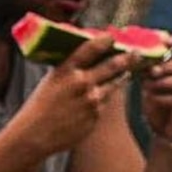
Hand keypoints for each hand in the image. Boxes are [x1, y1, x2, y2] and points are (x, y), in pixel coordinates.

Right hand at [14, 34, 132, 156]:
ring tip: (127, 71)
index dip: (106, 40)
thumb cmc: (39, 107)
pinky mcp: (96, 116)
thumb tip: (85, 58)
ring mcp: (92, 100)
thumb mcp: (51, 81)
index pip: (92, 48)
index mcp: (67, 71)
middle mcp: (82, 83)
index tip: (112, 36)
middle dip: (127, 58)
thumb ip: (69, 70)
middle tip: (136, 53)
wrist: (34, 135)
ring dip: (122, 76)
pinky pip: (105, 102)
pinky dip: (105, 97)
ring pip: (114, 83)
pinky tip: (102, 95)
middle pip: (113, 65)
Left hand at [143, 35, 171, 149]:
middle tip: (152, 71)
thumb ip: (146, 70)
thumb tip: (136, 56)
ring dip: (165, 82)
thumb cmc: (158, 103)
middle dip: (167, 66)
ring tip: (149, 87)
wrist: (167, 131)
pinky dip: (167, 98)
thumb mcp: (149, 84)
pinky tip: (154, 99)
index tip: (167, 40)